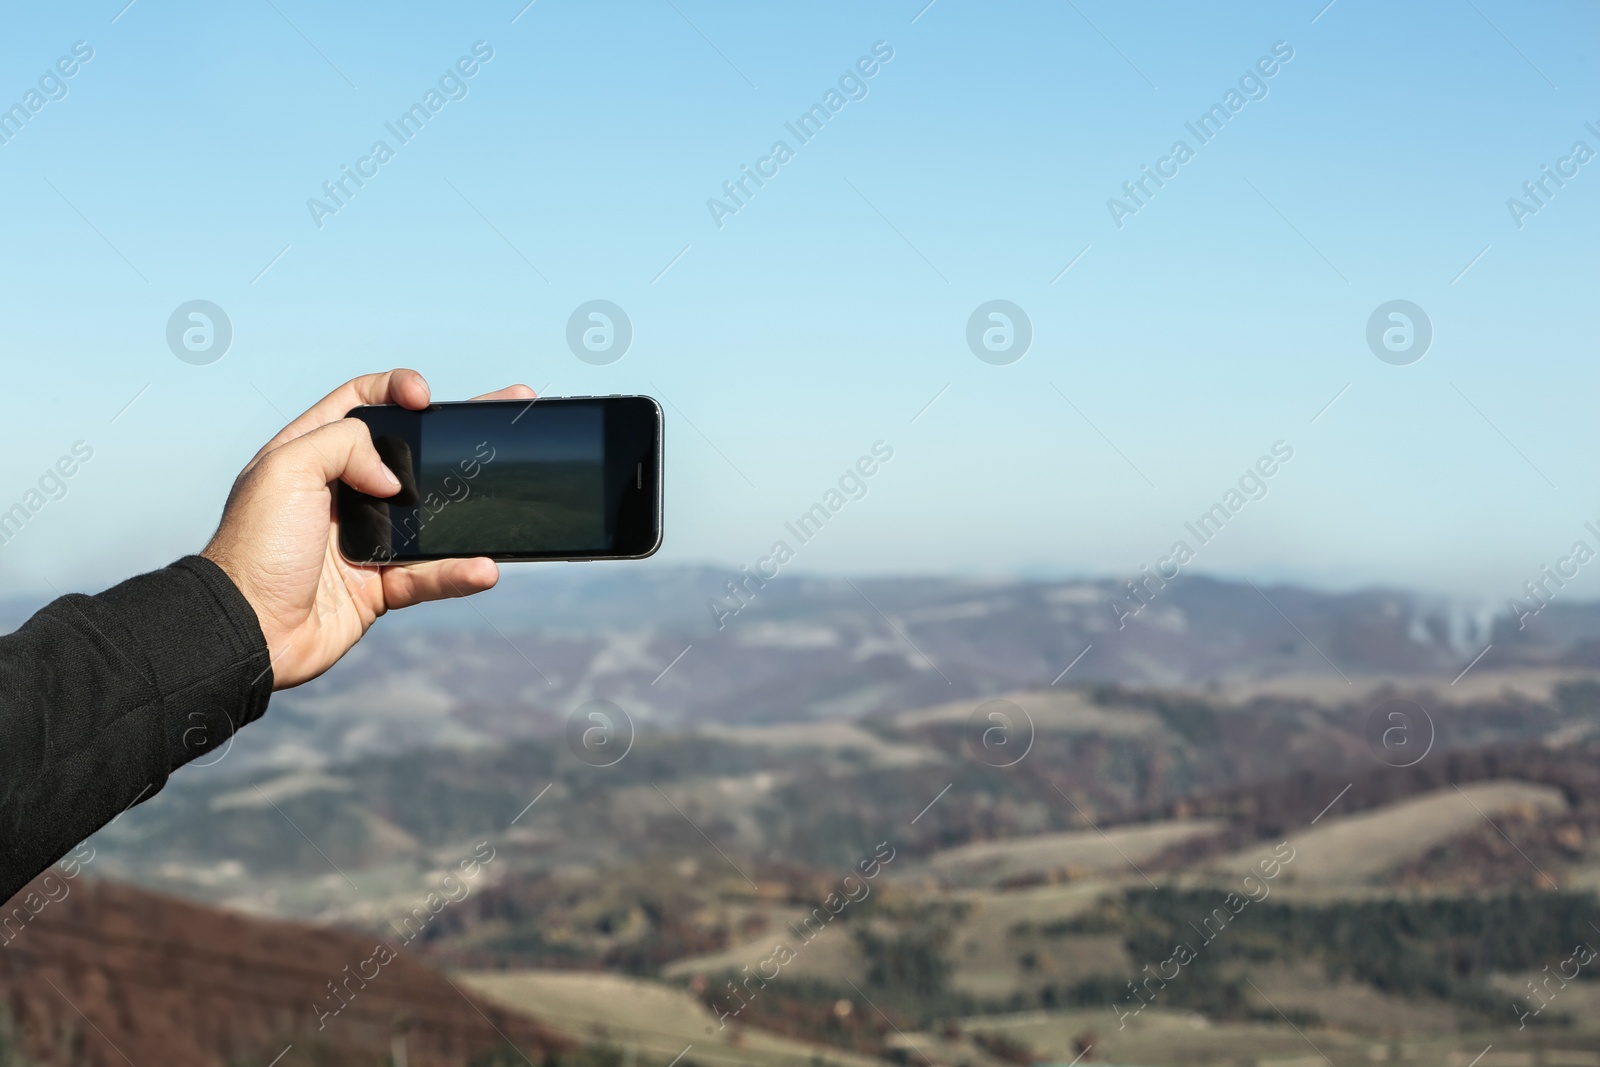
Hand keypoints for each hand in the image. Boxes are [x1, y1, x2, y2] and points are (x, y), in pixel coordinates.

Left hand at [202, 369, 534, 689]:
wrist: (246, 630)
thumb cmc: (254, 546)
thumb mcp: (286, 469)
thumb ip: (345, 445)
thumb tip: (395, 478)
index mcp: (311, 452)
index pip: (361, 402)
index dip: (396, 389)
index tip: (425, 397)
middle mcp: (341, 492)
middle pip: (410, 452)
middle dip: (455, 435)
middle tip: (503, 414)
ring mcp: (364, 539)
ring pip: (431, 517)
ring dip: (469, 510)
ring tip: (505, 499)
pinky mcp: (379, 586)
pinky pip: (429, 575)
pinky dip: (458, 573)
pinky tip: (484, 568)